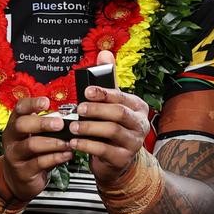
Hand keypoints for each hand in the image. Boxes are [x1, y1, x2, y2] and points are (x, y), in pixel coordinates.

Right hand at [0, 96, 73, 200]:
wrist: (19, 179)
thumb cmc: (30, 154)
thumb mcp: (34, 137)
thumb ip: (46, 127)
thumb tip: (68, 117)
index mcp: (15, 125)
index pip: (19, 109)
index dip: (32, 104)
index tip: (46, 102)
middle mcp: (12, 138)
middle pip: (22, 125)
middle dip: (42, 123)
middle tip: (60, 124)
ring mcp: (15, 155)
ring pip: (31, 145)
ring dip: (53, 142)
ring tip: (67, 142)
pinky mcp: (23, 172)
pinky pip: (40, 163)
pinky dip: (56, 157)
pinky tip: (67, 154)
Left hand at [70, 51, 150, 185]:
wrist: (117, 160)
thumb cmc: (113, 127)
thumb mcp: (112, 103)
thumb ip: (108, 79)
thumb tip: (105, 54)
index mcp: (138, 107)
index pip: (122, 97)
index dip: (103, 93)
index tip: (85, 92)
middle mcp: (140, 124)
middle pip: (118, 113)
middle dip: (96, 110)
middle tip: (78, 110)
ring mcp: (134, 143)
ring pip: (112, 131)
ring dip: (89, 128)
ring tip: (73, 127)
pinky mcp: (123, 159)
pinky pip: (104, 151)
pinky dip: (87, 146)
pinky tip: (74, 142)